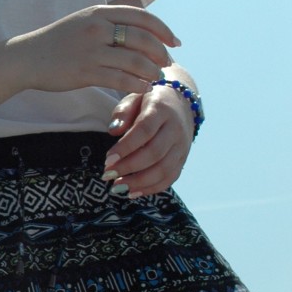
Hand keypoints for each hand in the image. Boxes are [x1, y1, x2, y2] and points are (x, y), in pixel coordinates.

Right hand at [22, 6, 179, 95]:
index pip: (142, 17)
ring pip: (135, 60)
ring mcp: (91, 50)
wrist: (27, 57)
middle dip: (161, 53)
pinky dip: (138, 85)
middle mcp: (97, 28)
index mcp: (99, 12)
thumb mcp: (84, 22)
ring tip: (156, 77)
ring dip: (152, 71)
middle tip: (166, 63)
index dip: (163, 30)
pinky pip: (121, 79)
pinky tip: (142, 88)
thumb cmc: (58, 42)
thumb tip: (142, 32)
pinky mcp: (85, 72)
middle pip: (143, 39)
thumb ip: (110, 23)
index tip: (175, 42)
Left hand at [102, 82, 193, 196]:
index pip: (144, 130)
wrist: (180, 102)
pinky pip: (170, 178)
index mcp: (161, 110)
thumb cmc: (148, 102)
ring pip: (164, 169)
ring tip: (117, 187)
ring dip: (139, 182)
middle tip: (107, 175)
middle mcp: (175, 129)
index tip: (107, 159)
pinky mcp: (183, 159)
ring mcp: (182, 146)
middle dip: (129, 167)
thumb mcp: (134, 98)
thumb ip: (122, 112)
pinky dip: (151, 188)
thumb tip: (113, 131)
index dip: (126, 147)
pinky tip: (132, 192)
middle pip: (155, 152)